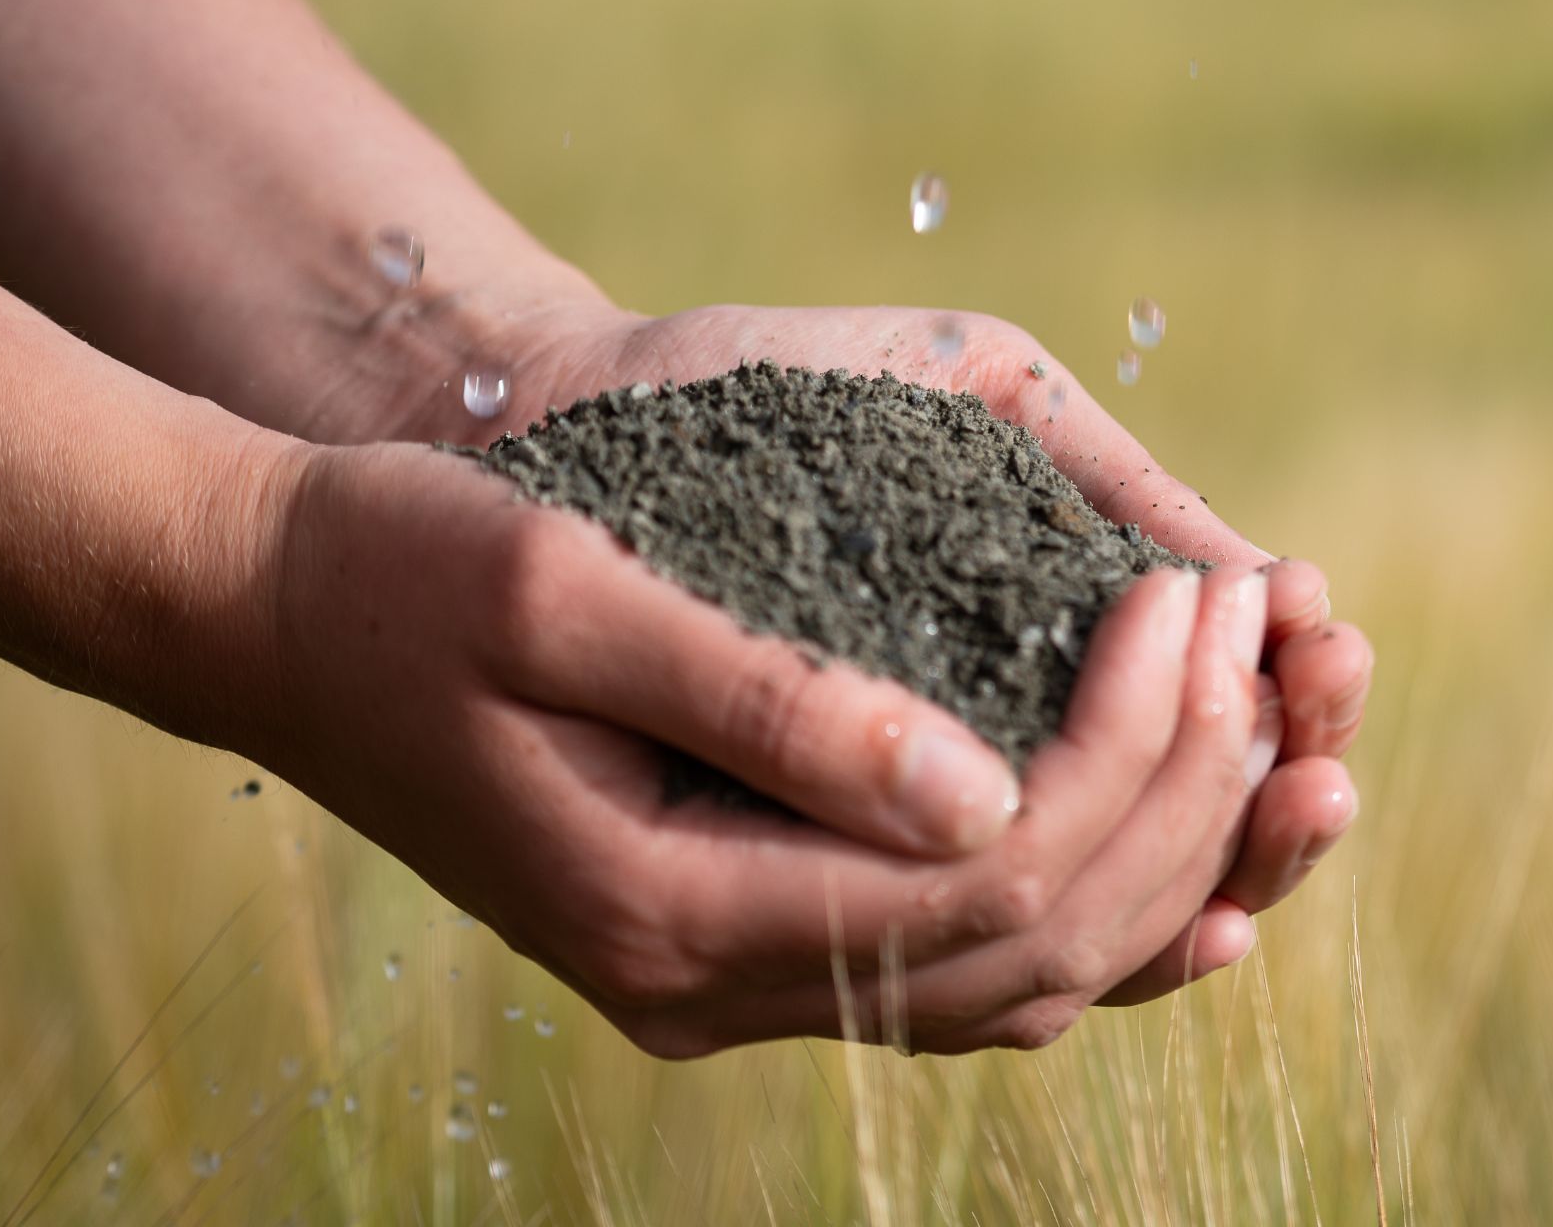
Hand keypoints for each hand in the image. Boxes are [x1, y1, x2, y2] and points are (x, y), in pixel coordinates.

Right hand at [430, 299, 1373, 999]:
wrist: (286, 616)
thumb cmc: (411, 572)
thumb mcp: (568, 593)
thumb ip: (773, 703)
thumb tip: (989, 792)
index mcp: (670, 910)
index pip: (982, 882)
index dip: (1126, 750)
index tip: (1190, 590)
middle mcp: (710, 981)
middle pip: (1027, 948)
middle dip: (1176, 793)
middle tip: (1252, 626)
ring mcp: (727, 972)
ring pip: (1012, 979)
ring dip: (1160, 859)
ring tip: (1267, 723)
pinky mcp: (740, 924)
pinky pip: (951, 960)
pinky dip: (1079, 905)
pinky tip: (1177, 846)